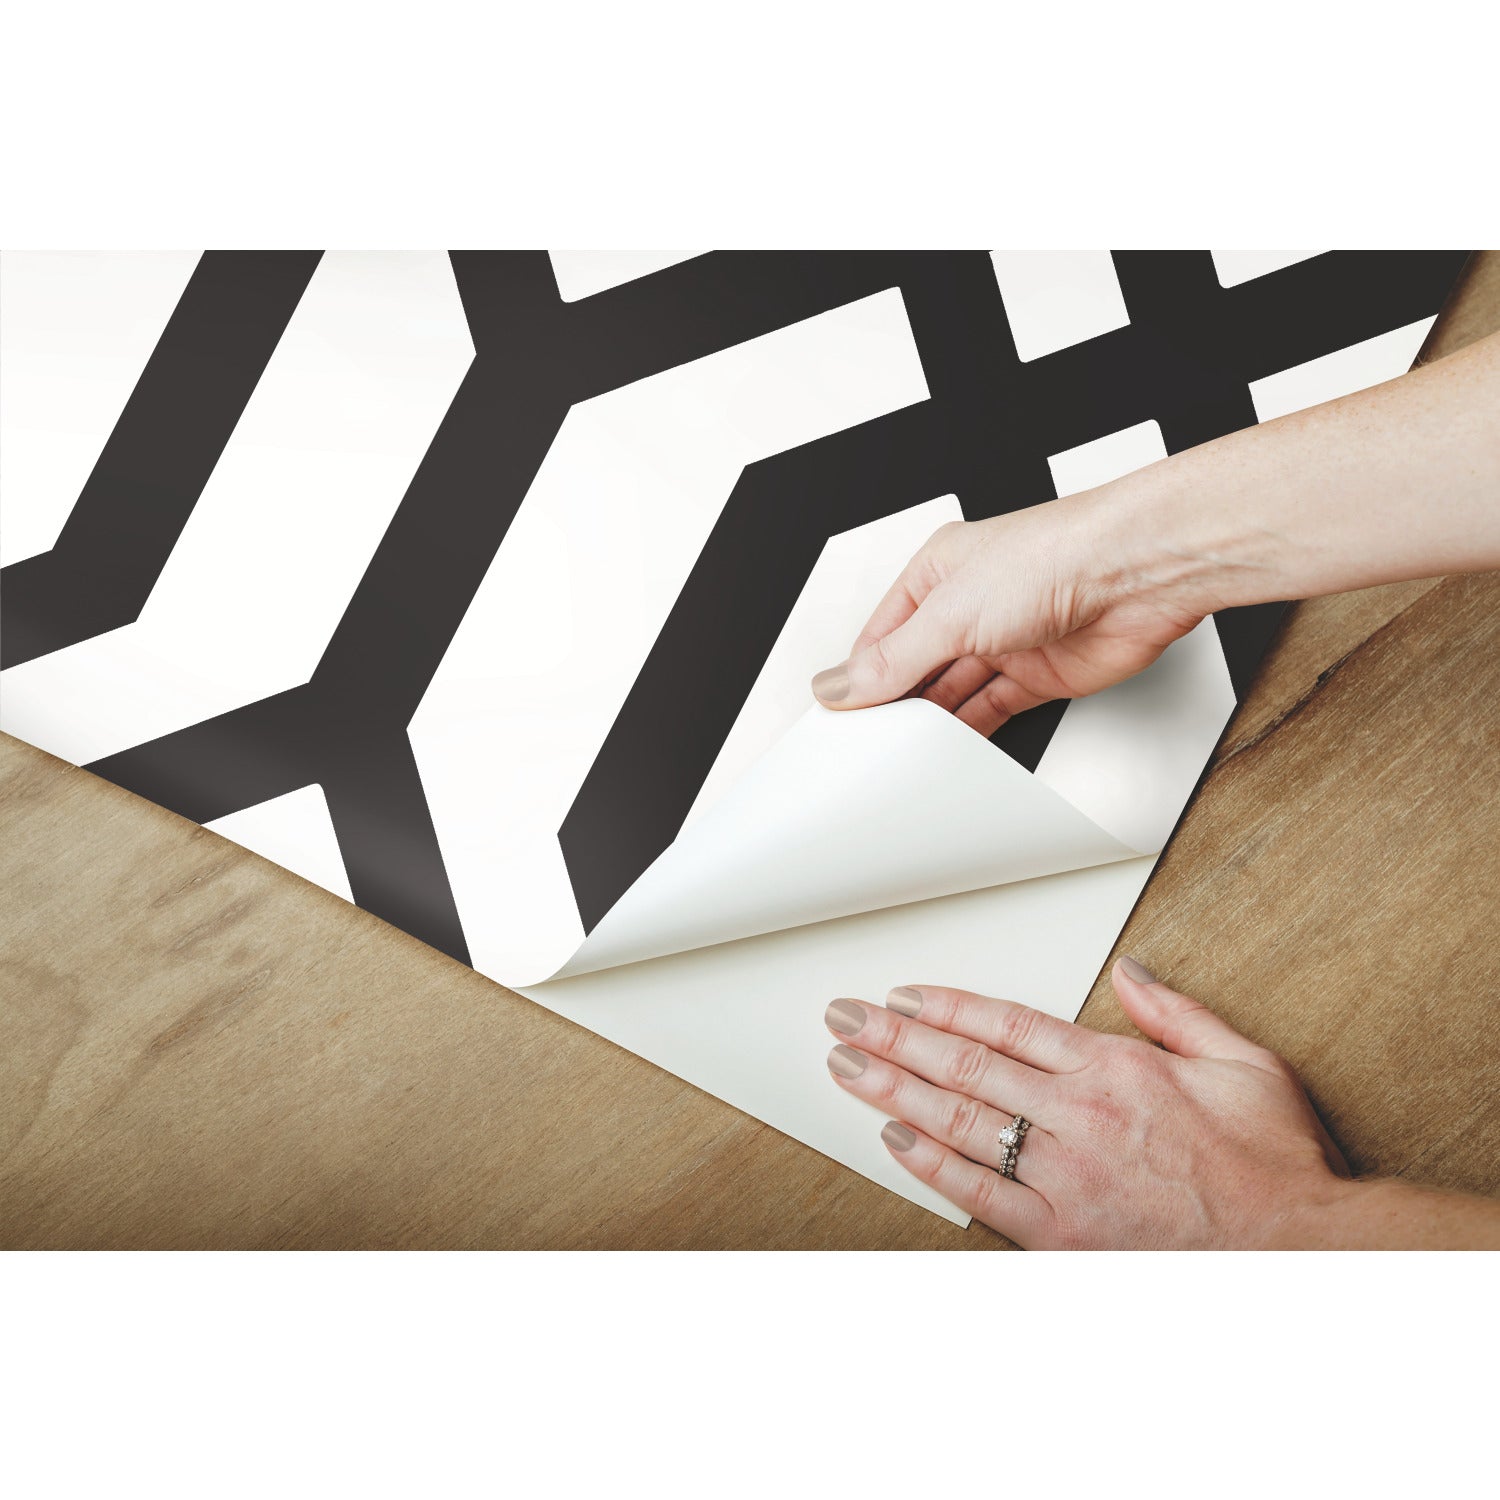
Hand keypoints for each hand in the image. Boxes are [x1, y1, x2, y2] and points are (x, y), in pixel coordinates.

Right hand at [810, 495, 1207, 735]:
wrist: (1136, 574)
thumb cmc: (1054, 557)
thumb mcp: (949, 613)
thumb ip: (894, 659)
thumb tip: (840, 684)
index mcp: (938, 573)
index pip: (882, 635)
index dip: (860, 675)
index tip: (839, 715)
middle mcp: (970, 605)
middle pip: (916, 666)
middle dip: (895, 702)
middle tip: (867, 742)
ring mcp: (1006, 641)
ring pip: (953, 692)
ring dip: (932, 721)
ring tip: (902, 753)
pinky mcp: (1040, 675)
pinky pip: (993, 710)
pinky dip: (971, 732)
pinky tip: (949, 750)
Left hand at [823, 955, 1353, 1248]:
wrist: (1301, 1250)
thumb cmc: (1273, 1164)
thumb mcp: (1243, 1061)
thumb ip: (1175, 1012)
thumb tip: (1128, 972)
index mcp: (1115, 1069)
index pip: (1006, 1024)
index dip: (946, 1006)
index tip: (904, 994)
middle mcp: (1079, 1116)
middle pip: (966, 1066)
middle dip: (896, 1037)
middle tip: (846, 1019)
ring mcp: (1065, 1176)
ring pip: (960, 1122)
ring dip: (895, 1091)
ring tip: (848, 1066)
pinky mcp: (1063, 1233)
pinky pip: (980, 1194)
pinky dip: (932, 1166)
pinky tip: (894, 1141)